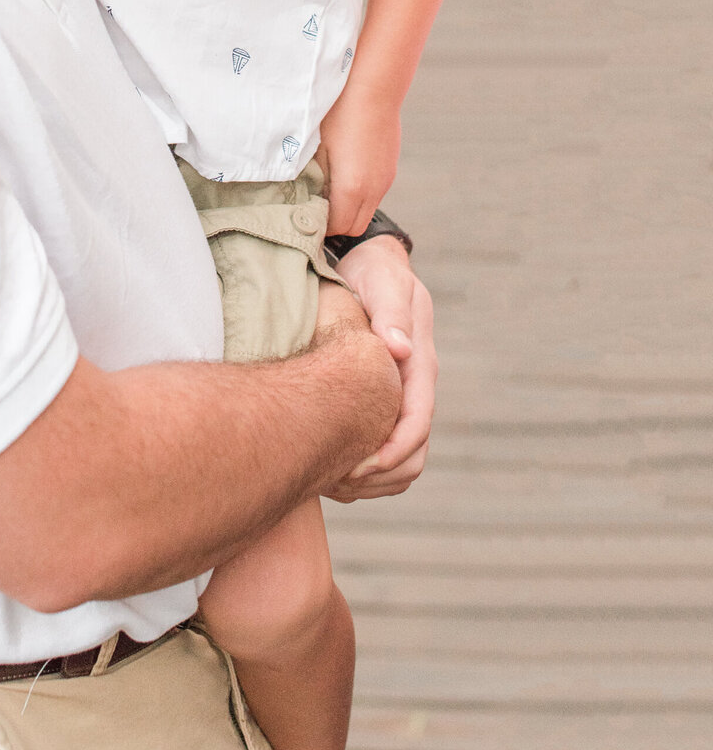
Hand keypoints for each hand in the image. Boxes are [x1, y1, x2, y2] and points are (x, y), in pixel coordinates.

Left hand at [315, 91, 400, 239]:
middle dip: (335, 223)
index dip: (319, 225)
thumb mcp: (315, 147)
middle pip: (354, 228)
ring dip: (349, 208)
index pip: (336, 227)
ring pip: (366, 211)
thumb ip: (311, 179)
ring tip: (329, 188)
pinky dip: (360, 195)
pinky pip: (374, 194)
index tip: (303, 215)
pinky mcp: (390, 169)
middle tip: (314, 206)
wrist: (373, 86)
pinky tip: (346, 172)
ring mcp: (385, 180)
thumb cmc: (338, 112)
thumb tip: (303, 197)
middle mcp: (373, 190)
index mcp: (351, 188)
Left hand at [323, 238, 435, 501]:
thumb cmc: (373, 271)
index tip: (362, 467)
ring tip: (330, 484)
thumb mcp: (382, 281)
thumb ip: (391, 313)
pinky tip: (328, 471)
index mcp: (420, 362)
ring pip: (403, 461)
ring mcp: (403, 397)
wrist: (368, 265)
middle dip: (380, 476)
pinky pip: (385, 452)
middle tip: (336, 483)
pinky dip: (364, 472)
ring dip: (372, 482)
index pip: (418, 420)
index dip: (394, 450)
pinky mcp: (386, 403)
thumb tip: (400, 349)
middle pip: (413, 453)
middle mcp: (415, 386)